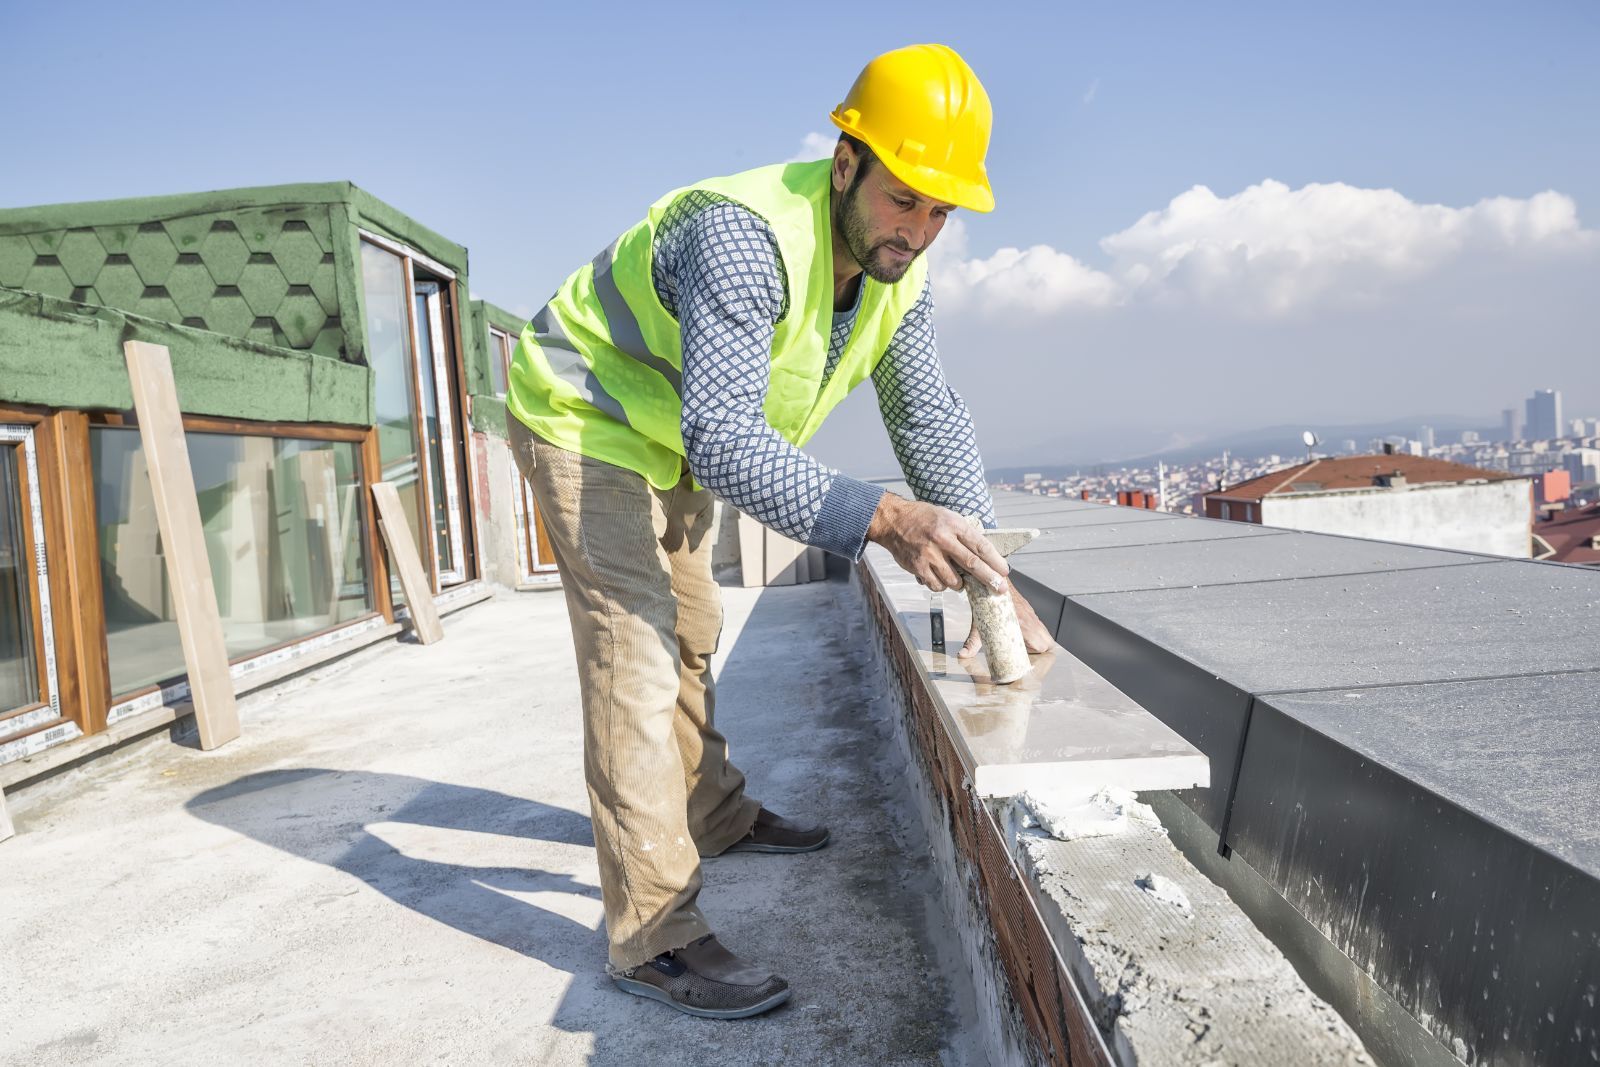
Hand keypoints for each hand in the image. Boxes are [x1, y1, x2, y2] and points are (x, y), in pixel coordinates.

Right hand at [867, 494, 1008, 592]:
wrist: (894, 521)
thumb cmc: (924, 519)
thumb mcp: (948, 517)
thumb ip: (964, 534)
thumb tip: (984, 555)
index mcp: (953, 524)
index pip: (980, 545)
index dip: (995, 560)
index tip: (1004, 571)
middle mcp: (942, 539)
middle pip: (972, 564)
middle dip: (989, 578)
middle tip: (1000, 588)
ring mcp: (929, 554)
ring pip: (954, 580)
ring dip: (960, 583)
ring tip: (957, 577)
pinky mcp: (918, 567)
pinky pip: (937, 585)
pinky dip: (941, 585)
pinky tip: (939, 576)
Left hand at [958, 584, 1053, 657]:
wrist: (992, 578)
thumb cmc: (987, 598)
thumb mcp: (979, 624)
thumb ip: (972, 641)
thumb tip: (963, 655)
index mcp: (1021, 624)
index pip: (1041, 645)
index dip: (1036, 655)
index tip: (1026, 660)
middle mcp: (1030, 619)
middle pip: (1047, 642)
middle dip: (1040, 652)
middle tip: (1026, 656)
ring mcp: (1031, 614)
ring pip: (1045, 633)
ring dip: (1039, 642)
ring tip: (1024, 648)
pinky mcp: (1029, 610)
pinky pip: (1039, 625)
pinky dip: (1036, 633)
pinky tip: (1022, 636)